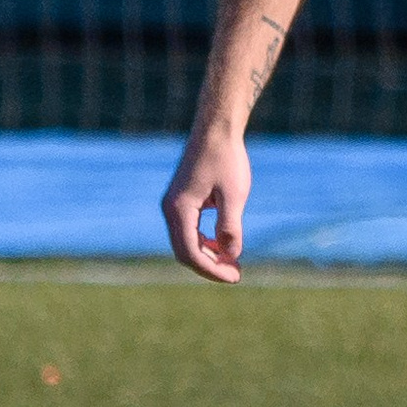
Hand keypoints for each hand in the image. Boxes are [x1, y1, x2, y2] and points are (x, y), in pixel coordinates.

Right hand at [161, 126, 250, 281]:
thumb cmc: (226, 159)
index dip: (212, 270)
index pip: (190, 252)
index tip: (235, 277)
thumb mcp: (234, 195)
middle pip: (185, 251)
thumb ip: (230, 227)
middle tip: (236, 274)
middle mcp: (170, 209)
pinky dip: (205, 241)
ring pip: (186, 242)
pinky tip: (224, 245)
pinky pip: (189, 230)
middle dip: (210, 266)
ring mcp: (174, 204)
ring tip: (233, 263)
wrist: (216, 129)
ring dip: (208, 255)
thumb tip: (231, 254)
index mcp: (179, 209)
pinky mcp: (181, 200)